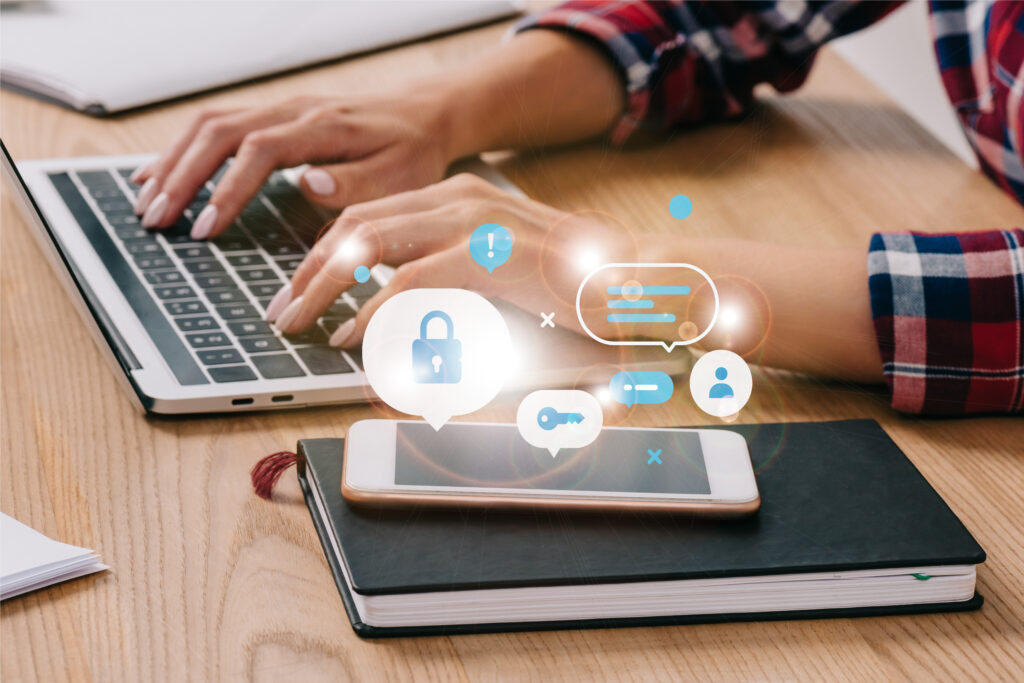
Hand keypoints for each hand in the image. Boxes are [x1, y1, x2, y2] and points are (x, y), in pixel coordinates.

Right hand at [130, 91, 456, 238]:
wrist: (422, 116)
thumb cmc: (413, 153)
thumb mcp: (401, 175)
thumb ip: (356, 183)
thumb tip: (306, 184)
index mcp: (323, 127)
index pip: (260, 150)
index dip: (228, 189)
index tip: (205, 228)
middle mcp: (294, 110)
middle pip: (220, 132)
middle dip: (182, 177)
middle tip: (156, 220)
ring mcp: (280, 109)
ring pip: (210, 125)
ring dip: (173, 163)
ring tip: (147, 204)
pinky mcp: (273, 115)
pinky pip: (217, 125)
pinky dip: (183, 150)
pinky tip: (159, 175)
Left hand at [267, 174, 637, 345]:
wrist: (641, 278)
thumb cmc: (576, 283)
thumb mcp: (501, 275)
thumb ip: (450, 286)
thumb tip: (402, 324)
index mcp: (460, 197)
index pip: (371, 214)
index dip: (325, 250)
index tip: (302, 287)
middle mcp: (461, 199)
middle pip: (357, 222)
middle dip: (309, 267)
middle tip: (284, 310)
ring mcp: (475, 223)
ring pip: (370, 243)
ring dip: (325, 285)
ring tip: (300, 323)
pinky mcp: (490, 257)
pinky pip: (411, 282)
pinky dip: (373, 311)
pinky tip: (354, 335)